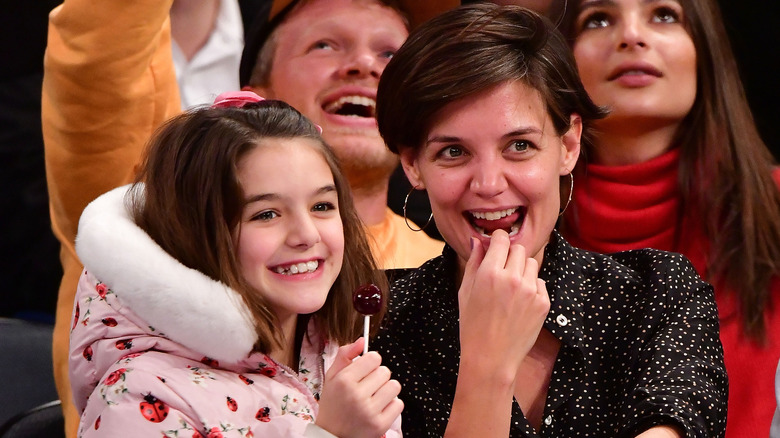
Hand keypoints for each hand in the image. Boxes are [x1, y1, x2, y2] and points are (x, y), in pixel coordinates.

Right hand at [316, 338, 403, 437]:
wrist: (331, 436)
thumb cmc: (333, 404)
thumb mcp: (331, 377)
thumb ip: (345, 355)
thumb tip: (362, 340)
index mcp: (344, 380)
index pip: (374, 357)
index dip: (371, 362)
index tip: (365, 370)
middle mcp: (357, 395)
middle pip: (385, 371)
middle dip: (378, 376)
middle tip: (367, 387)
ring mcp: (369, 411)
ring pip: (394, 386)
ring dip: (386, 390)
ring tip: (374, 397)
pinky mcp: (380, 425)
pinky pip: (399, 404)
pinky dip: (391, 405)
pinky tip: (378, 408)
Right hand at [457, 230, 549, 382]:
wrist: (491, 358)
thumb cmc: (472, 326)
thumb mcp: (465, 292)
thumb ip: (473, 262)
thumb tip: (477, 241)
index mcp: (489, 273)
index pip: (501, 239)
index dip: (497, 240)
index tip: (496, 245)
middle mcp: (511, 278)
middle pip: (518, 249)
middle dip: (510, 254)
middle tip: (501, 269)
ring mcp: (530, 291)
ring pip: (531, 264)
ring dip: (522, 269)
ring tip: (510, 288)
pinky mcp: (543, 303)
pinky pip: (539, 282)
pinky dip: (531, 287)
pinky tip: (518, 303)